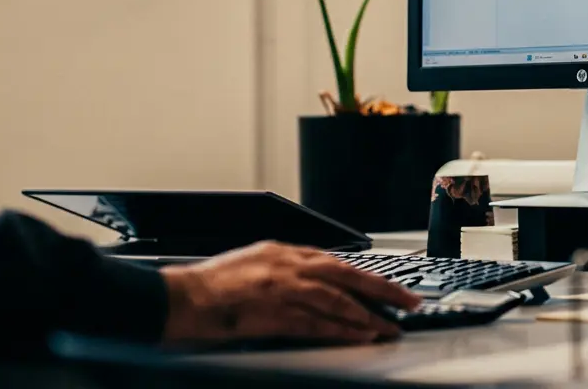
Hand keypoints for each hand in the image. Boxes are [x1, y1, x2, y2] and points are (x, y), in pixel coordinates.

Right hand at [159, 241, 421, 345]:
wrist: (176, 298)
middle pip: (349, 275)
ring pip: (339, 300)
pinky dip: (343, 330)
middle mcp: (289, 265)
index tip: (390, 286)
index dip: (368, 276)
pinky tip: (361, 336)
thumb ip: (286, 268)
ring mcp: (283, 288)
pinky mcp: (274, 313)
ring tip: (391, 327)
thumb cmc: (210, 286)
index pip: (338, 262)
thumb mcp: (255, 262)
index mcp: (286, 251)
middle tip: (411, 302)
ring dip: (369, 315)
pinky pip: (317, 323)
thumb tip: (315, 279)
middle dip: (384, 289)